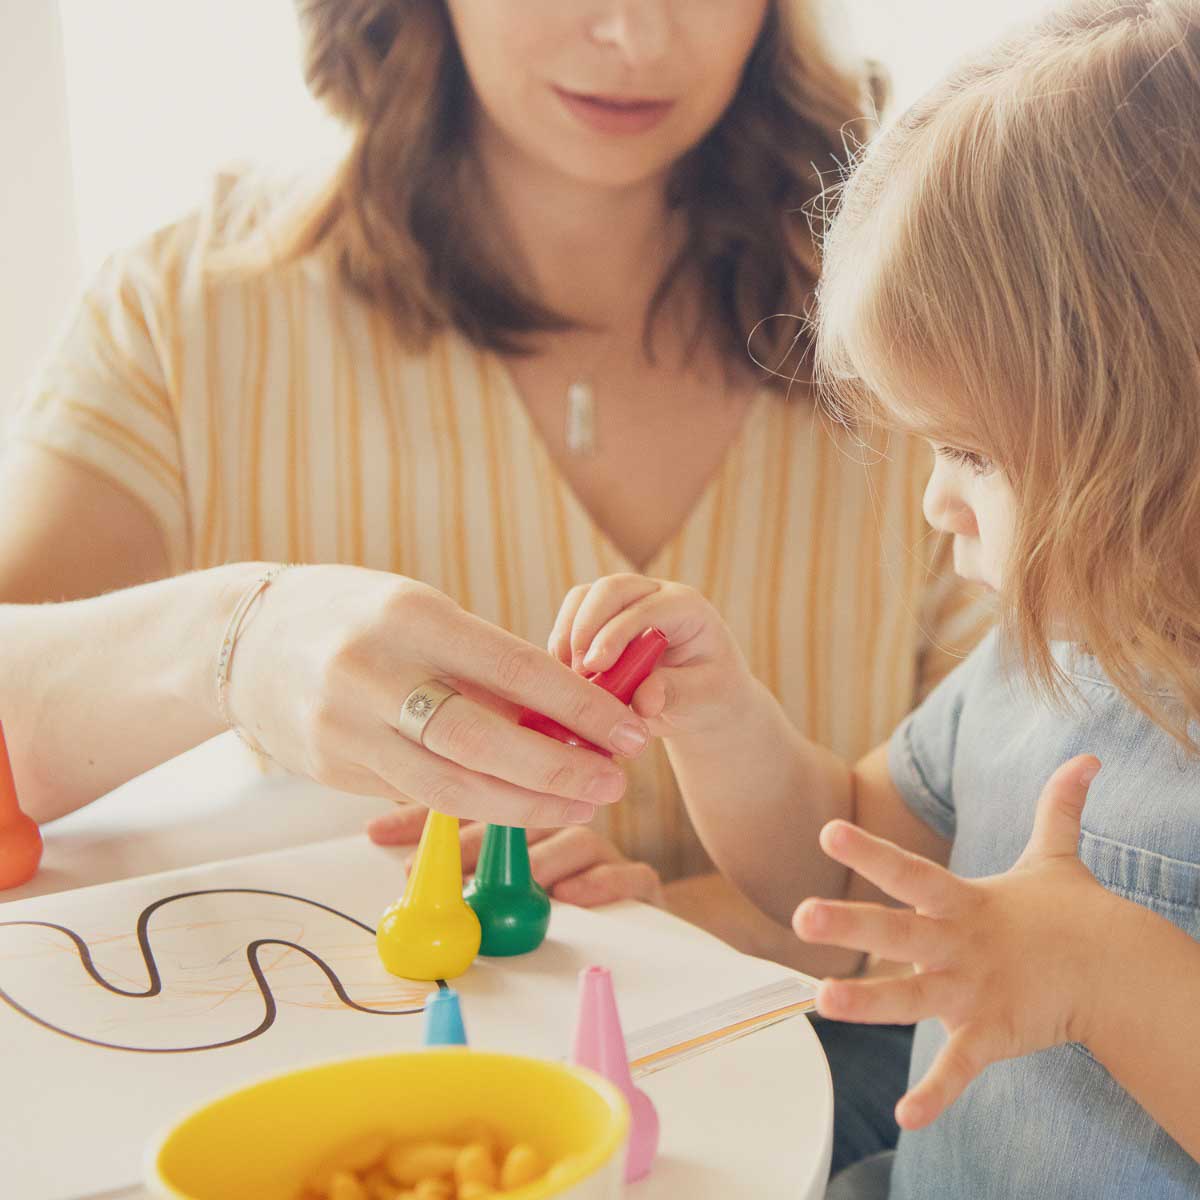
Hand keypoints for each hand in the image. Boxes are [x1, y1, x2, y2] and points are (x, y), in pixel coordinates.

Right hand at [228, 565, 648, 826]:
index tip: (628, 731)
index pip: (513, 668)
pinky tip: (517, 803)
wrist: (243, 638)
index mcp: (409, 616)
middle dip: (558, 772)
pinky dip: (475, 803)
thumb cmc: (352, 614)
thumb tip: (566, 719)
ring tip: (579, 805)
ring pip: (450, 787)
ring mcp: (344, 729)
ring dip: (525, 805)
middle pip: (482, 742)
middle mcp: (373, 674)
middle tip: (614, 786)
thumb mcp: (419, 612)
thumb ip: (483, 666)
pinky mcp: (332, 769)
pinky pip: (417, 795)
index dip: (579, 708)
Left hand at [367, 805, 665, 906]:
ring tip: (511, 877)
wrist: (639, 922)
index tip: (380, 831)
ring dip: (538, 859)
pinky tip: (570, 894)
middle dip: (474, 842)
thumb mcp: (500, 865)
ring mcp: (601, 848)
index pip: (476, 793)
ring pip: (574, 839)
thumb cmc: (560, 886)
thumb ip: (462, 849)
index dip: (426, 813)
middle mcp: (563, 817)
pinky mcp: (638, 879)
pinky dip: (600, 882)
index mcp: (527, 803)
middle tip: (442, 863)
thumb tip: (393, 845)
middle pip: (522, 814)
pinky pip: (627, 875)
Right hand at [548, 574, 754, 737]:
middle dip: (586, 626)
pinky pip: (572, 619)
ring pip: (584, 599)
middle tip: (577, 670)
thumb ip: (675, 695)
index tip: (595, 667)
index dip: (615, 634)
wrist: (703, 700)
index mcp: (685, 607)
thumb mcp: (702, 699)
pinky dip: (562, 645)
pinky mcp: (601, 620)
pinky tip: (563, 677)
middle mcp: (653, 595)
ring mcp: (625, 604)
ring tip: (566, 675)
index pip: (644, 608)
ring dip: (569, 634)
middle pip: (610, 590)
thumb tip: (644, 700)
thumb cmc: (709, 696)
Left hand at [793, 755, 1113, 1130]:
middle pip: (898, 931)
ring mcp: (973, 991)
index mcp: (964, 902)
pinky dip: (936, 1094)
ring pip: (912, 999)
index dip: (870, 851)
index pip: (910, 871)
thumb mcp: (1058, 856)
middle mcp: (960, 945)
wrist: (1118, 974)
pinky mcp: (991, 1034)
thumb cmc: (1072, 914)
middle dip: (850, 924)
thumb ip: (1057, 807)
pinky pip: (960, 1067)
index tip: (828, 829)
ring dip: (868, 1003)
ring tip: (821, 1002)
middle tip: (800, 915)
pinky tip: (907, 1118)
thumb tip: (1087, 757)